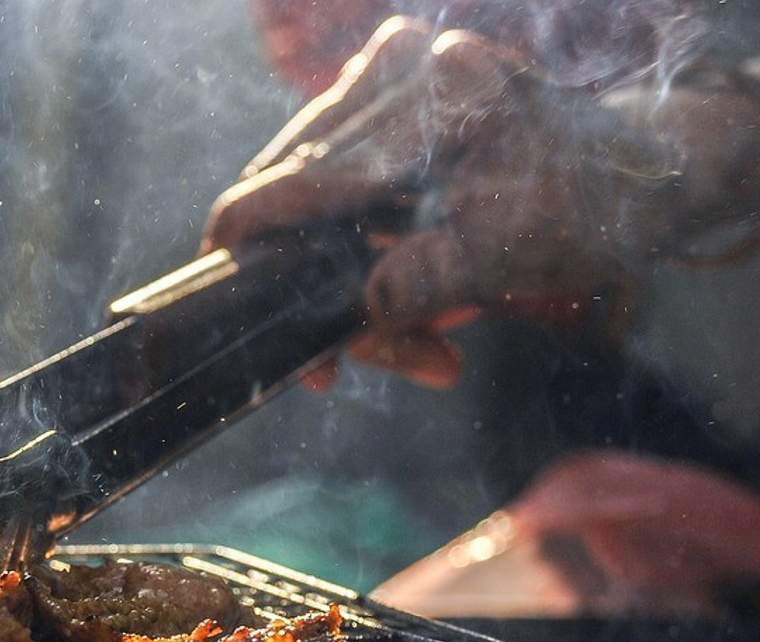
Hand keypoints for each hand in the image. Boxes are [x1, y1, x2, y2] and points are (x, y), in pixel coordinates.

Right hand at [204, 18, 697, 388]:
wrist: (631, 171)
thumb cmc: (581, 208)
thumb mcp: (515, 253)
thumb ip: (433, 279)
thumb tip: (362, 312)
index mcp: (431, 95)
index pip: (305, 170)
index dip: (250, 234)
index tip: (214, 278)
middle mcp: (397, 70)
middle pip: (299, 193)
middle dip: (314, 288)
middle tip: (338, 368)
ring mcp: (383, 78)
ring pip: (309, 198)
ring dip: (340, 278)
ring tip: (413, 341)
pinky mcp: (379, 101)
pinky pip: (329, 187)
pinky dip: (352, 250)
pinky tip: (396, 293)